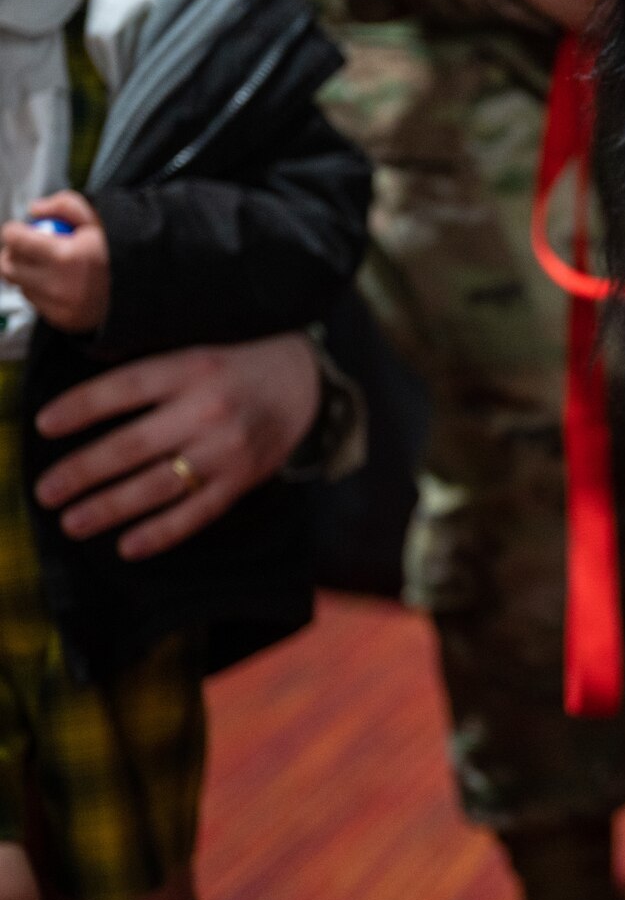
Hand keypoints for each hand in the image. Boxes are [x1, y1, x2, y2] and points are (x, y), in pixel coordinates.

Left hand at [0, 191, 111, 332]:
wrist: (149, 289)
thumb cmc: (123, 253)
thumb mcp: (100, 219)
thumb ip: (65, 205)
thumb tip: (36, 210)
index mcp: (67, 257)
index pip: (15, 240)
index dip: (14, 231)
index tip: (21, 230)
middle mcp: (60, 285)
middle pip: (8, 266)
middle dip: (14, 254)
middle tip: (28, 248)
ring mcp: (60, 306)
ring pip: (21, 285)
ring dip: (28, 274)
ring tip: (52, 267)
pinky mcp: (63, 321)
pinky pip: (37, 303)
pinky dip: (43, 292)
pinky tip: (63, 284)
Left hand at [33, 333, 321, 559]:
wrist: (307, 382)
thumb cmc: (235, 366)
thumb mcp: (194, 353)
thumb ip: (150, 376)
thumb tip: (81, 408)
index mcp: (191, 369)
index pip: (124, 388)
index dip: (80, 407)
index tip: (43, 426)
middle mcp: (208, 409)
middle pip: (133, 444)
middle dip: (82, 471)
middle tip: (46, 491)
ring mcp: (228, 448)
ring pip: (159, 484)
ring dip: (110, 507)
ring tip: (71, 522)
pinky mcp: (244, 478)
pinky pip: (198, 512)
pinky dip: (162, 532)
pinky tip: (128, 546)